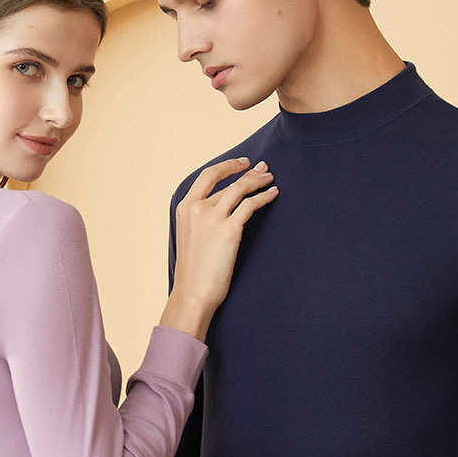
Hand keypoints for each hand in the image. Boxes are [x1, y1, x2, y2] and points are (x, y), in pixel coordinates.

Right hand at [171, 158, 277, 313]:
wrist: (193, 293)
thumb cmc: (194, 272)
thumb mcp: (190, 238)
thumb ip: (201, 219)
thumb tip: (222, 208)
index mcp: (184, 208)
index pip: (207, 176)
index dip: (226, 166)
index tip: (242, 163)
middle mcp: (197, 208)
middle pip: (228, 182)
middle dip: (248, 172)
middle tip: (263, 168)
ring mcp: (213, 218)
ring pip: (240, 189)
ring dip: (258, 181)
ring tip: (271, 179)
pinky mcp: (229, 230)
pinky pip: (250, 205)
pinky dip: (264, 197)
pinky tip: (273, 195)